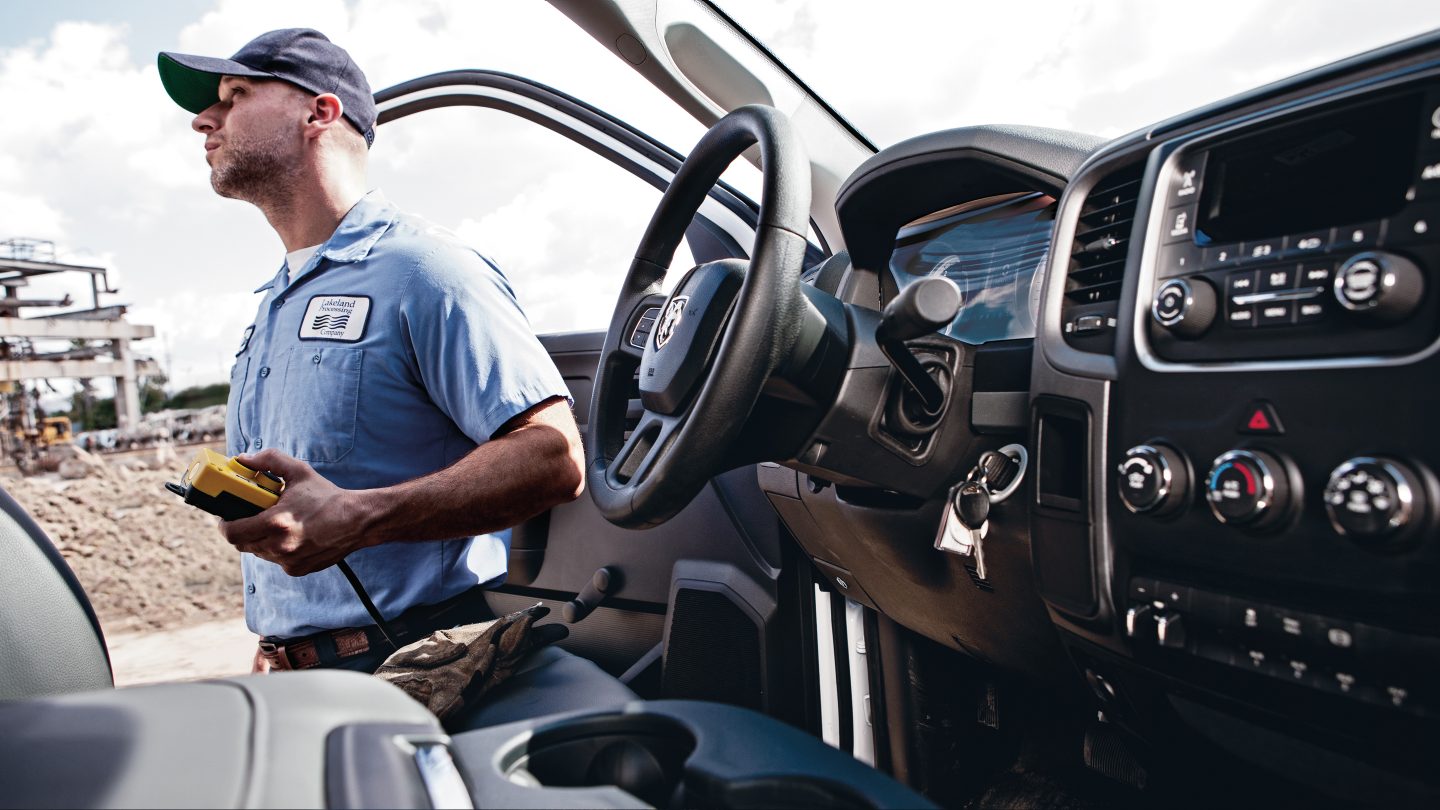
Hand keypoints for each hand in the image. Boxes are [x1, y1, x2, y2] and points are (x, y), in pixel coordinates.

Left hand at [219, 449, 375, 575]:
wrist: (357, 521)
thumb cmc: (327, 497)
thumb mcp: (299, 472)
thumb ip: (269, 461)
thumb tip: (243, 459)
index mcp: (276, 523)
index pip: (231, 532)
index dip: (224, 523)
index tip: (227, 515)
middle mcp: (280, 546)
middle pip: (241, 544)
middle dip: (240, 530)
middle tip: (248, 517)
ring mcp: (288, 560)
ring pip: (258, 552)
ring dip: (259, 539)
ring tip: (275, 524)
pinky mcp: (297, 569)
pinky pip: (275, 560)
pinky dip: (277, 549)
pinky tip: (291, 536)